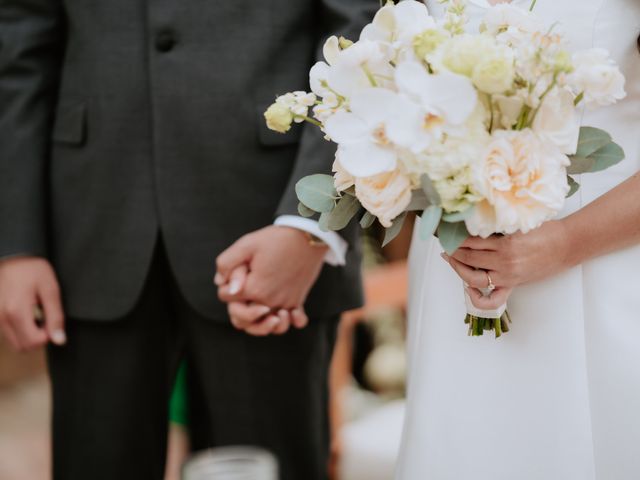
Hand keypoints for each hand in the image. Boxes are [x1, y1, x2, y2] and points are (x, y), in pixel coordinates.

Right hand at [0, 257, 65, 350]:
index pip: (34, 342)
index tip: (51, 320)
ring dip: (28, 335)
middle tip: (45, 318)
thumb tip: (59, 340)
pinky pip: (8, 334)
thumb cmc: (32, 269)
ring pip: (14, 342)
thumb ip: (55, 316)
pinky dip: (19, 330)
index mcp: (16, 311)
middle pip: (22, 347)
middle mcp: (1, 318)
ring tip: (35, 314)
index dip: (48, 335)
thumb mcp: (50, 289)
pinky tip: (26, 315)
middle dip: (38, 338)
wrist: (12, 256)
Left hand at [215, 226, 326, 333]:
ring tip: (260, 310)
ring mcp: (285, 302)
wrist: (306, 236)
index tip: (236, 272)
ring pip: (268, 327)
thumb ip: (226, 263)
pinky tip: (285, 313)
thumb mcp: (246, 244)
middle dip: (237, 306)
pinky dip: (290, 321)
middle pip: (242, 319)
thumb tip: (220, 283)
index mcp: (253, 288)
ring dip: (261, 322)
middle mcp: (269, 301)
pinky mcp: (298, 300)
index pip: (225, 296)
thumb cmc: (275, 239)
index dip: (225, 284)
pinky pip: (294, 321)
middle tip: (242, 289)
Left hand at [445, 220, 570, 309]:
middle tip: (445, 243)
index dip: (456, 237)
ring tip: (451, 259)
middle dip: (452, 250)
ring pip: (472, 277)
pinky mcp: (512, 285)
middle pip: (468, 257)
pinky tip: (468, 287)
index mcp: (505, 244)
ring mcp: (507, 276)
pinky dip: (477, 298)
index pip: (470, 241)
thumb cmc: (546, 231)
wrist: (567, 245)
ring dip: (458, 268)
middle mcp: (504, 262)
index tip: (447, 231)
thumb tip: (474, 224)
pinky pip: (492, 300)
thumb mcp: (519, 223)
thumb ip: (497, 226)